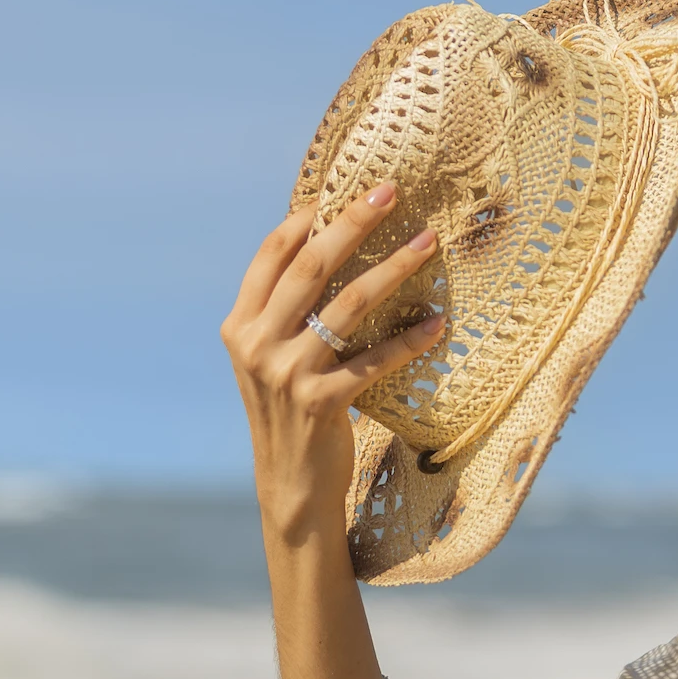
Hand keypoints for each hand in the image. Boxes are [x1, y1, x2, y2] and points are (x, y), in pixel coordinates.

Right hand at [220, 182, 443, 542]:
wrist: (290, 486)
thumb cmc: (290, 413)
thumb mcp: (269, 360)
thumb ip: (283, 314)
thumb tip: (322, 247)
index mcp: (240, 326)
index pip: (270, 257)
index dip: (304, 220)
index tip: (339, 192)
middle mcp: (257, 344)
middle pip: (311, 266)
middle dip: (353, 223)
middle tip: (390, 192)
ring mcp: (286, 374)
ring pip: (348, 305)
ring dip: (393, 268)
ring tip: (428, 242)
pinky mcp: (320, 404)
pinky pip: (374, 360)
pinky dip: (409, 340)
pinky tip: (437, 324)